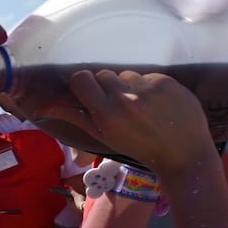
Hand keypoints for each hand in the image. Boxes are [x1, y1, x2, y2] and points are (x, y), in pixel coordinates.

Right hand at [34, 70, 214, 177]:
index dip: (85, 84)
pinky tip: (160, 104)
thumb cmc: (140, 147)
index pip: (81, 78)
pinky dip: (152, 86)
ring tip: (143, 106)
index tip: (93, 93)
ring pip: (127, 74)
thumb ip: (76, 117)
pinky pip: (149, 75)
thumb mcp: (105, 136)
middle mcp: (125, 98)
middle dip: (109, 87)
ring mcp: (148, 88)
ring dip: (131, 86)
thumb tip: (43, 107)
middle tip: (122, 105)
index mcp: (106, 114)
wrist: (184, 153)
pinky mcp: (167, 82)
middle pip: (104, 74)